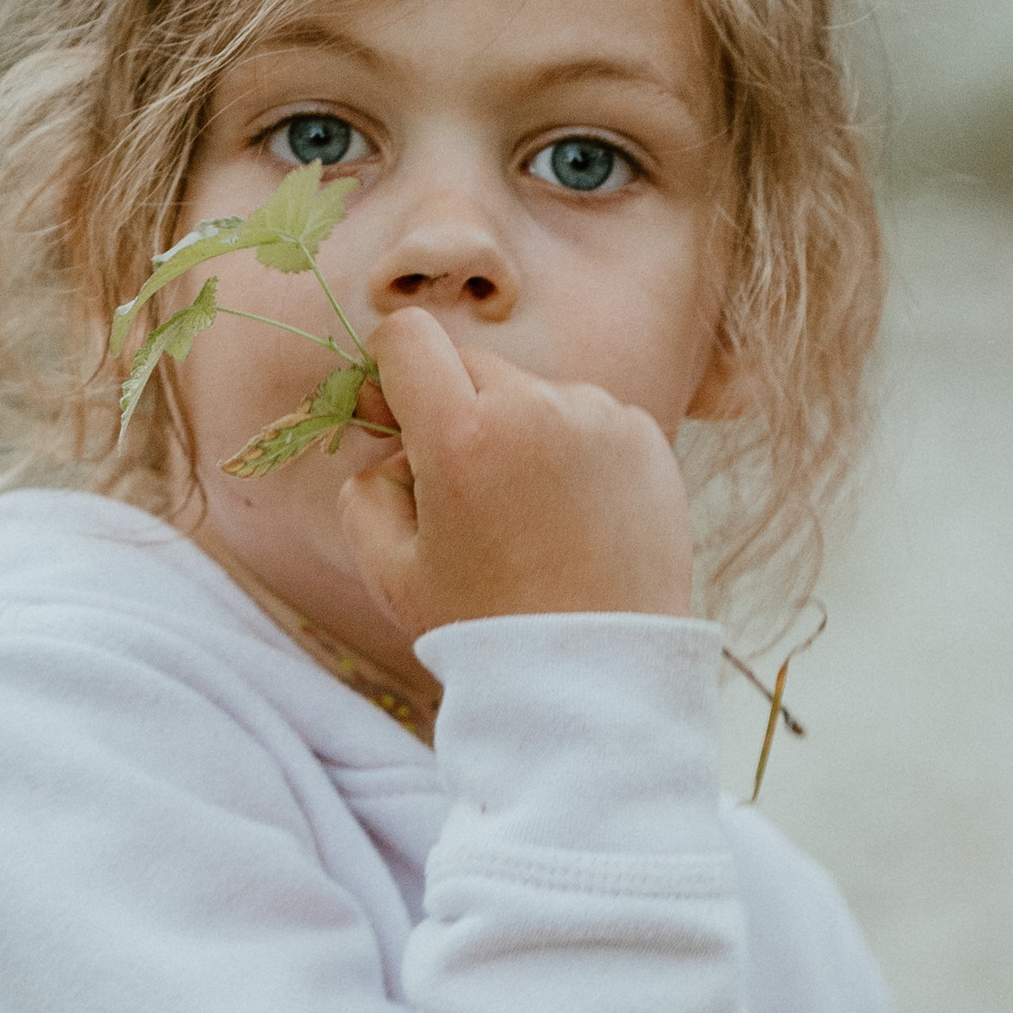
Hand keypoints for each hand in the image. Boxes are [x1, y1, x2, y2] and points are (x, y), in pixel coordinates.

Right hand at [335, 309, 696, 635]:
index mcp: (463, 436)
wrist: (596, 675)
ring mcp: (601, 417)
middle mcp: (537, 407)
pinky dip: (572, 453)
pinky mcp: (647, 438)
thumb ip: (366, 489)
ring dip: (517, 433)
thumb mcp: (389, 570)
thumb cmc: (483, 627)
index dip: (388, 369)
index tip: (393, 413)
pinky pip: (588, 419)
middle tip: (460, 488)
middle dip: (454, 412)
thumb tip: (390, 443)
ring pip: (532, 394)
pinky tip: (573, 520)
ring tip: (528, 519)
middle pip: (470, 365)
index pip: (409, 336)